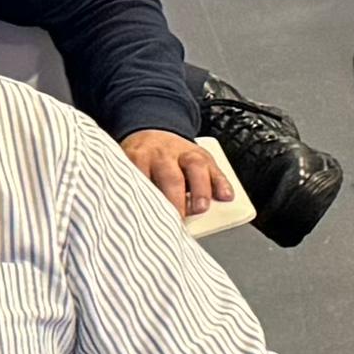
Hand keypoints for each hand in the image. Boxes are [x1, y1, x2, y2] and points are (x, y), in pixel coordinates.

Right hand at [121, 130, 238, 221]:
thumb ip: (214, 180)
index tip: (202, 207)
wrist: (151, 133)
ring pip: (147, 181)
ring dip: (152, 201)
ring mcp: (144, 158)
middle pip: (173, 178)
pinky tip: (133, 209)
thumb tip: (228, 197)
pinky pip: (127, 181)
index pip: (199, 168)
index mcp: (190, 155)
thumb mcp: (201, 161)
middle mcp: (166, 155)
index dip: (202, 189)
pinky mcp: (125, 162)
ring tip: (155, 220)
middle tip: (179, 220)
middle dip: (177, 201)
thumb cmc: (178, 156)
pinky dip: (130, 195)